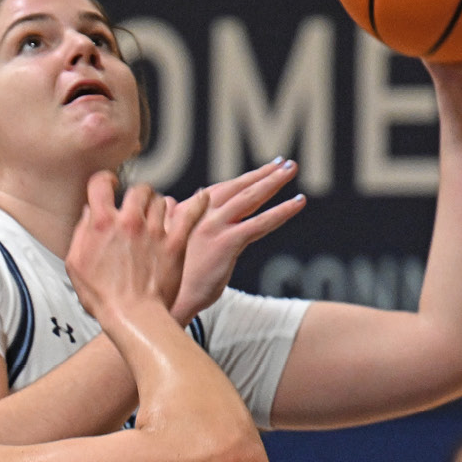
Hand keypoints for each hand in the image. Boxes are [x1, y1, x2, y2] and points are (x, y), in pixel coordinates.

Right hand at [68, 172, 206, 324]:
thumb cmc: (103, 296)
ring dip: (158, 205)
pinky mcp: (174, 243)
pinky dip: (197, 204)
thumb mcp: (76, 265)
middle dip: (136, 195)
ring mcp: (154, 231)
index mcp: (102, 224)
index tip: (109, 186)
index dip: (104, 181)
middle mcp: (129, 221)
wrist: (133, 316)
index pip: (100, 183)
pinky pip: (190, 215)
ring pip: (160, 200)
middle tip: (137, 206)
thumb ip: (81, 233)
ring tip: (156, 216)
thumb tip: (88, 212)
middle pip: (137, 189)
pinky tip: (202, 199)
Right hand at [167, 158, 304, 322]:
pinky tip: (298, 202)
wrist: (164, 299)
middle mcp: (201, 214)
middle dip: (263, 173)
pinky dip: (281, 211)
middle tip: (284, 163)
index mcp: (188, 212)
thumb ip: (176, 219)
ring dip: (273, 182)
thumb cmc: (169, 276)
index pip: (221, 189)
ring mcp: (214, 227)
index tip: (263, 169)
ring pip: (250, 199)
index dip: (244, 179)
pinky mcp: (227, 243)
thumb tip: (172, 201)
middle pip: (238, 188)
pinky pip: (260, 223)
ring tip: (292, 169)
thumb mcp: (171, 241)